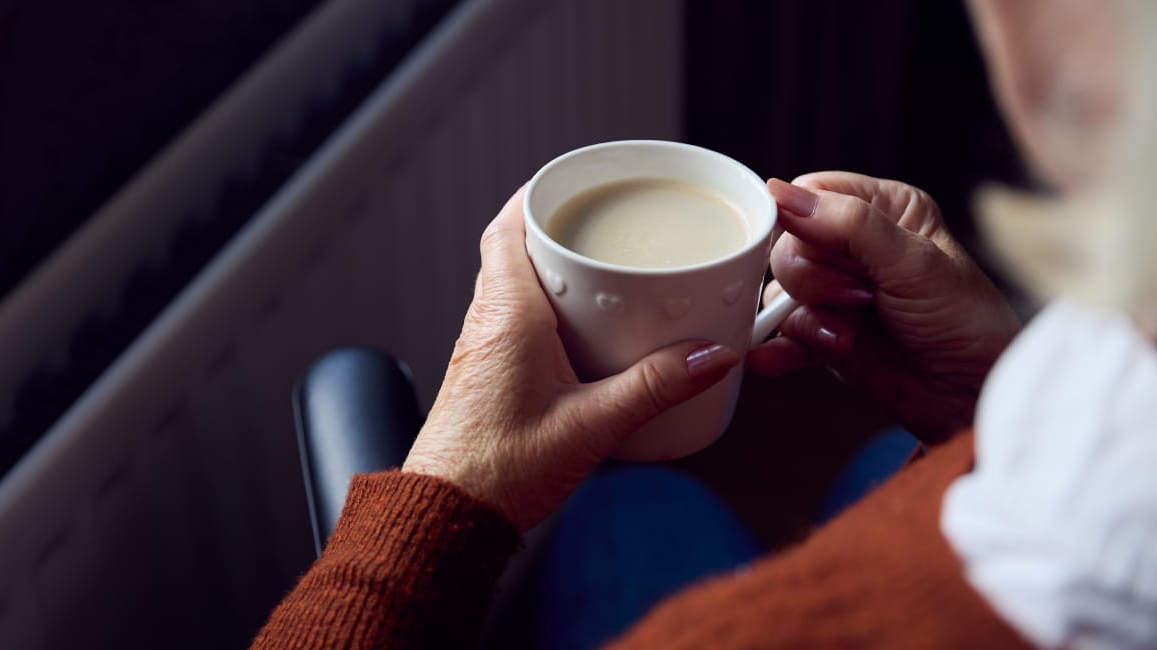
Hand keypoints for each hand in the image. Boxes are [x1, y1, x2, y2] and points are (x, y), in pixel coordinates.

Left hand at [402, 187, 739, 529]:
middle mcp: (486, 323)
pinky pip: (514, 319)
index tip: (576, 182)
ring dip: (552, 270)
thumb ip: (655, 387)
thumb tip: (709, 355)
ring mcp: (482, 348)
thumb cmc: (496, 473)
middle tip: (607, 227)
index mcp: (506, 317)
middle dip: (559, 231)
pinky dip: (548, 309)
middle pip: (514, 249)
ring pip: (513, 284)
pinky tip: (584, 335)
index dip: (538, 196)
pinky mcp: (486, 374)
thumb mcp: (591, 427)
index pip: (509, 227)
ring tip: (605, 274)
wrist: (446, 517)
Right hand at [751, 172, 1020, 442]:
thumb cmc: (964, 321)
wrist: (971, 394)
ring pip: (780, 290)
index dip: (803, 221)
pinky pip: (783, 335)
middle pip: (787, 244)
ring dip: (805, 318)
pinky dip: (778, 348)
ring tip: (847, 338)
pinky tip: (772, 359)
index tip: (821, 249)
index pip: (812, 193)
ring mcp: (837, 293)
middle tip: (859, 298)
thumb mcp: (913, 262)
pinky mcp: (826, 335)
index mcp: (883, 209)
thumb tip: (781, 195)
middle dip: (813, 278)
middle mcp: (855, 246)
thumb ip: (849, 225)